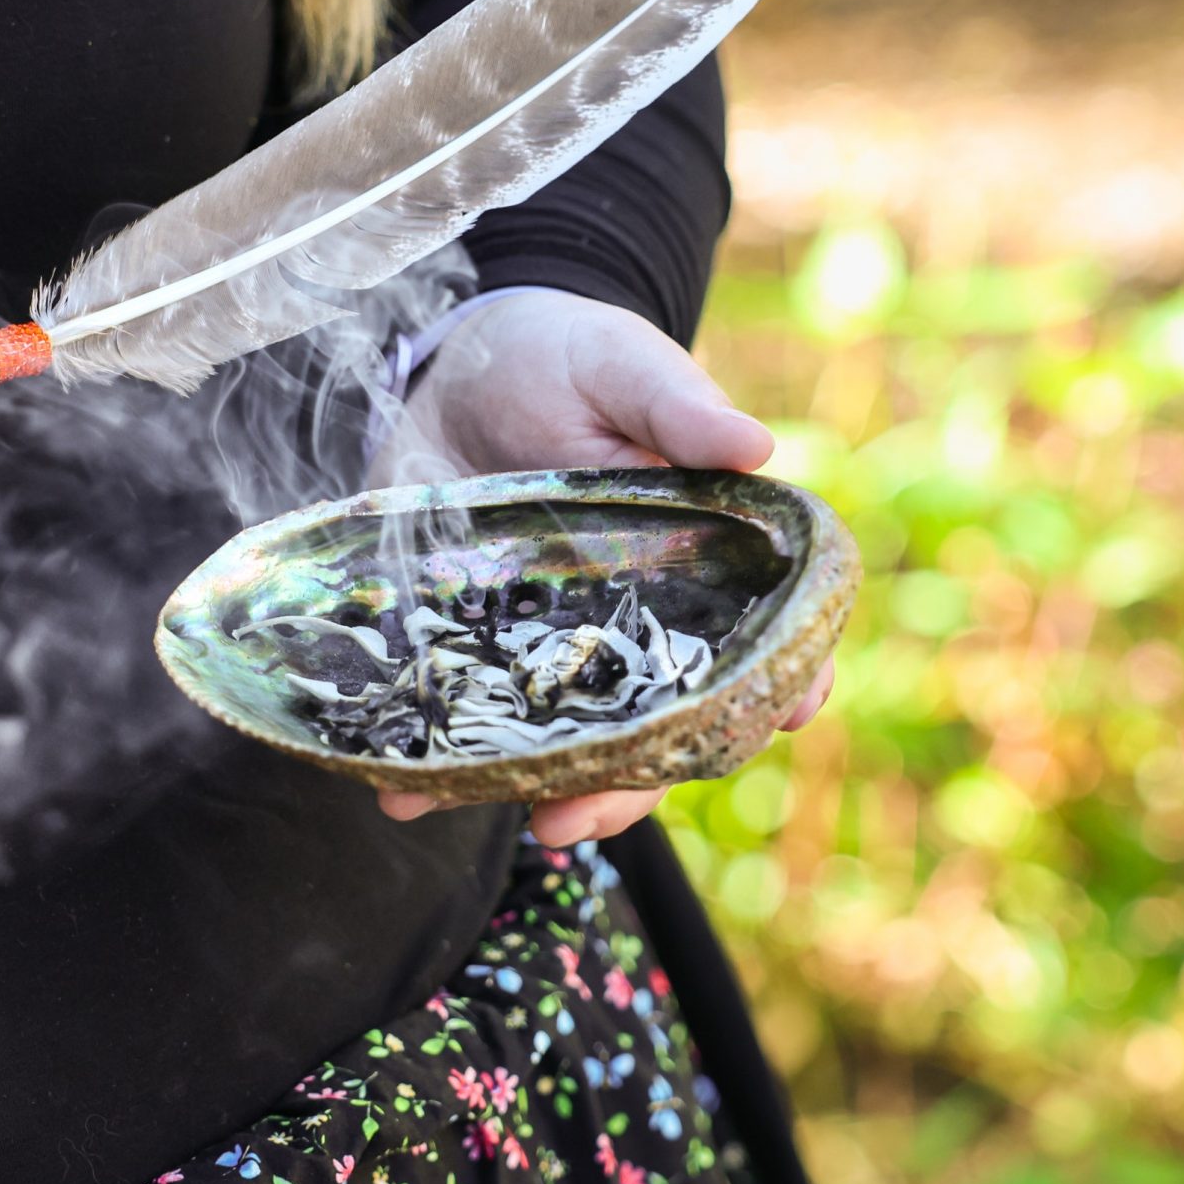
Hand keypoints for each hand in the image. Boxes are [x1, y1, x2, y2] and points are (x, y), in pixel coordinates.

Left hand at [368, 289, 833, 845]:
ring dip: (545, 795)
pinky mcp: (477, 644)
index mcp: (702, 564)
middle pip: (658, 727)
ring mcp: (556, 643)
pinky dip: (437, 766)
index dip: (781, 683)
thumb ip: (677, 408)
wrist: (458, 361)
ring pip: (570, 746)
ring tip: (513, 824)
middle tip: (582, 814)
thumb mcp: (625, 367)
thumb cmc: (571, 358)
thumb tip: (756, 441)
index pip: (762, 641)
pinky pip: (468, 719)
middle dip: (631, 783)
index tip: (780, 712)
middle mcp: (637, 623)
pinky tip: (402, 792)